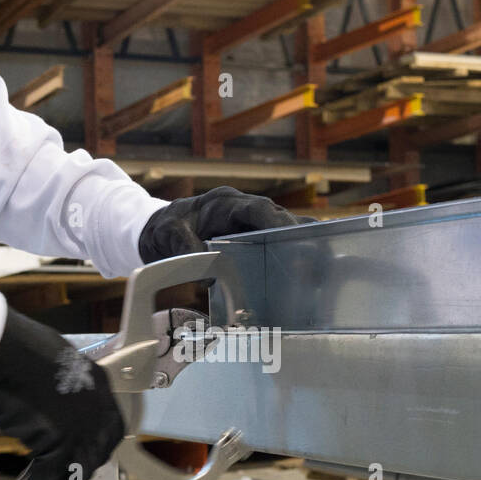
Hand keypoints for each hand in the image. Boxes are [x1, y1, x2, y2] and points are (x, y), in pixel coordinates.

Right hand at [0, 310, 124, 479]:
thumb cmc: (15, 349)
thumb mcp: (52, 368)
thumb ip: (61, 392)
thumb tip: (51, 411)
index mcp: (98, 383)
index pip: (110, 428)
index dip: (96, 448)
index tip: (79, 458)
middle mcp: (98, 405)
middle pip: (98, 452)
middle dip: (80, 469)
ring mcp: (81, 424)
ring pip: (79, 466)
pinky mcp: (60, 439)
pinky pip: (51, 474)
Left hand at [138, 186, 307, 262]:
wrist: (157, 233)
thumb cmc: (163, 229)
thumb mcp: (167, 234)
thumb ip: (183, 246)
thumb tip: (208, 276)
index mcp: (225, 203)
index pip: (259, 208)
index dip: (280, 222)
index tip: (296, 238)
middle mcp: (241, 211)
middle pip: (279, 220)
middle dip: (299, 238)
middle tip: (316, 261)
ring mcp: (248, 225)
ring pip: (282, 231)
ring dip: (302, 246)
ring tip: (323, 268)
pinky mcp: (250, 240)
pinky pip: (275, 244)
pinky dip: (291, 255)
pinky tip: (309, 275)